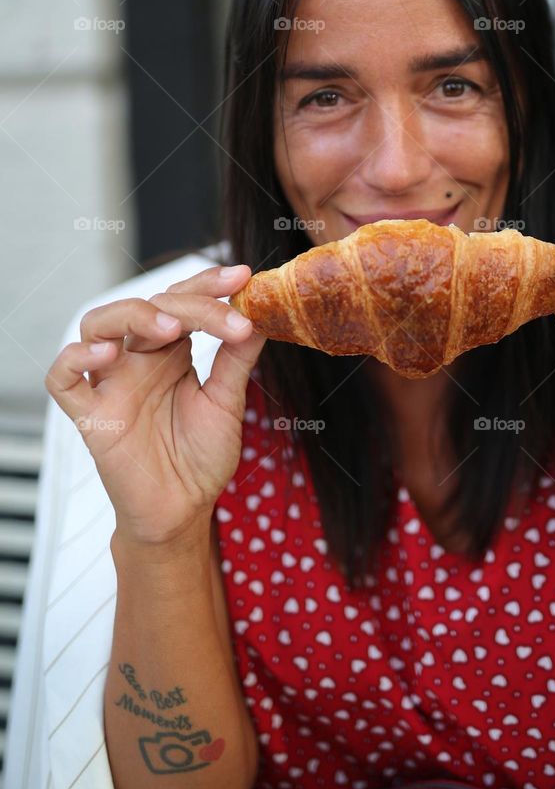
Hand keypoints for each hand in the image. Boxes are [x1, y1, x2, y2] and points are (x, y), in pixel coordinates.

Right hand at [45, 264, 265, 545]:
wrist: (183, 511)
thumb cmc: (200, 457)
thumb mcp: (227, 402)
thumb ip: (236, 360)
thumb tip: (258, 315)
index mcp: (170, 351)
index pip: (182, 300)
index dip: (208, 283)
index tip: (242, 277)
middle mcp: (137, 359)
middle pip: (147, 305)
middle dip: (189, 301)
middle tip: (228, 314)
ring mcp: (111, 383)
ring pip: (96, 324)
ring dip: (132, 315)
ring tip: (170, 327)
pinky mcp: (90, 415)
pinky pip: (62, 378)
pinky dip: (76, 358)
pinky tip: (107, 355)